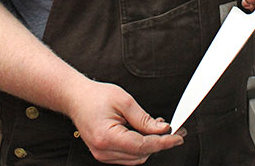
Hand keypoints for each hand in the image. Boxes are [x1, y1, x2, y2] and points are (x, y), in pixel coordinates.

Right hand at [67, 79, 183, 163]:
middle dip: (159, 143)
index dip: (164, 142)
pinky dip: (140, 146)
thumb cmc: (95, 96)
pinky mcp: (104, 153)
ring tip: (158, 127)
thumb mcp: (124, 101)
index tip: (178, 137)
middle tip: (172, 128)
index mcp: (107, 137)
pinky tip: (145, 132)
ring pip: (136, 158)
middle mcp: (103, 150)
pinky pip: (128, 155)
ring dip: (150, 145)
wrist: (76, 98)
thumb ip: (144, 119)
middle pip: (141, 154)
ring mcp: (102, 154)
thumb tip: (162, 130)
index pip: (143, 146)